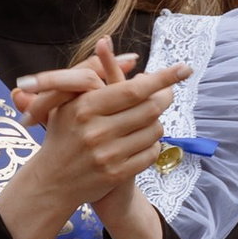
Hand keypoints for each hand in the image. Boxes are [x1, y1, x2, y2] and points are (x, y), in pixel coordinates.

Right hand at [0, 40, 186, 238]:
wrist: (52, 181)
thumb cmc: (63, 133)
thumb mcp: (67, 100)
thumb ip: (94, 73)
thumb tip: (131, 58)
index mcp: (85, 107)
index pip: (134, 90)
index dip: (162, 78)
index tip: (184, 68)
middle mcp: (96, 131)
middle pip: (150, 109)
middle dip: (163, 98)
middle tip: (166, 94)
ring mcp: (108, 155)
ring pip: (154, 131)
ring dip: (156, 122)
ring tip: (146, 119)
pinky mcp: (117, 174)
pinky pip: (151, 153)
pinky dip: (152, 144)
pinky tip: (141, 141)